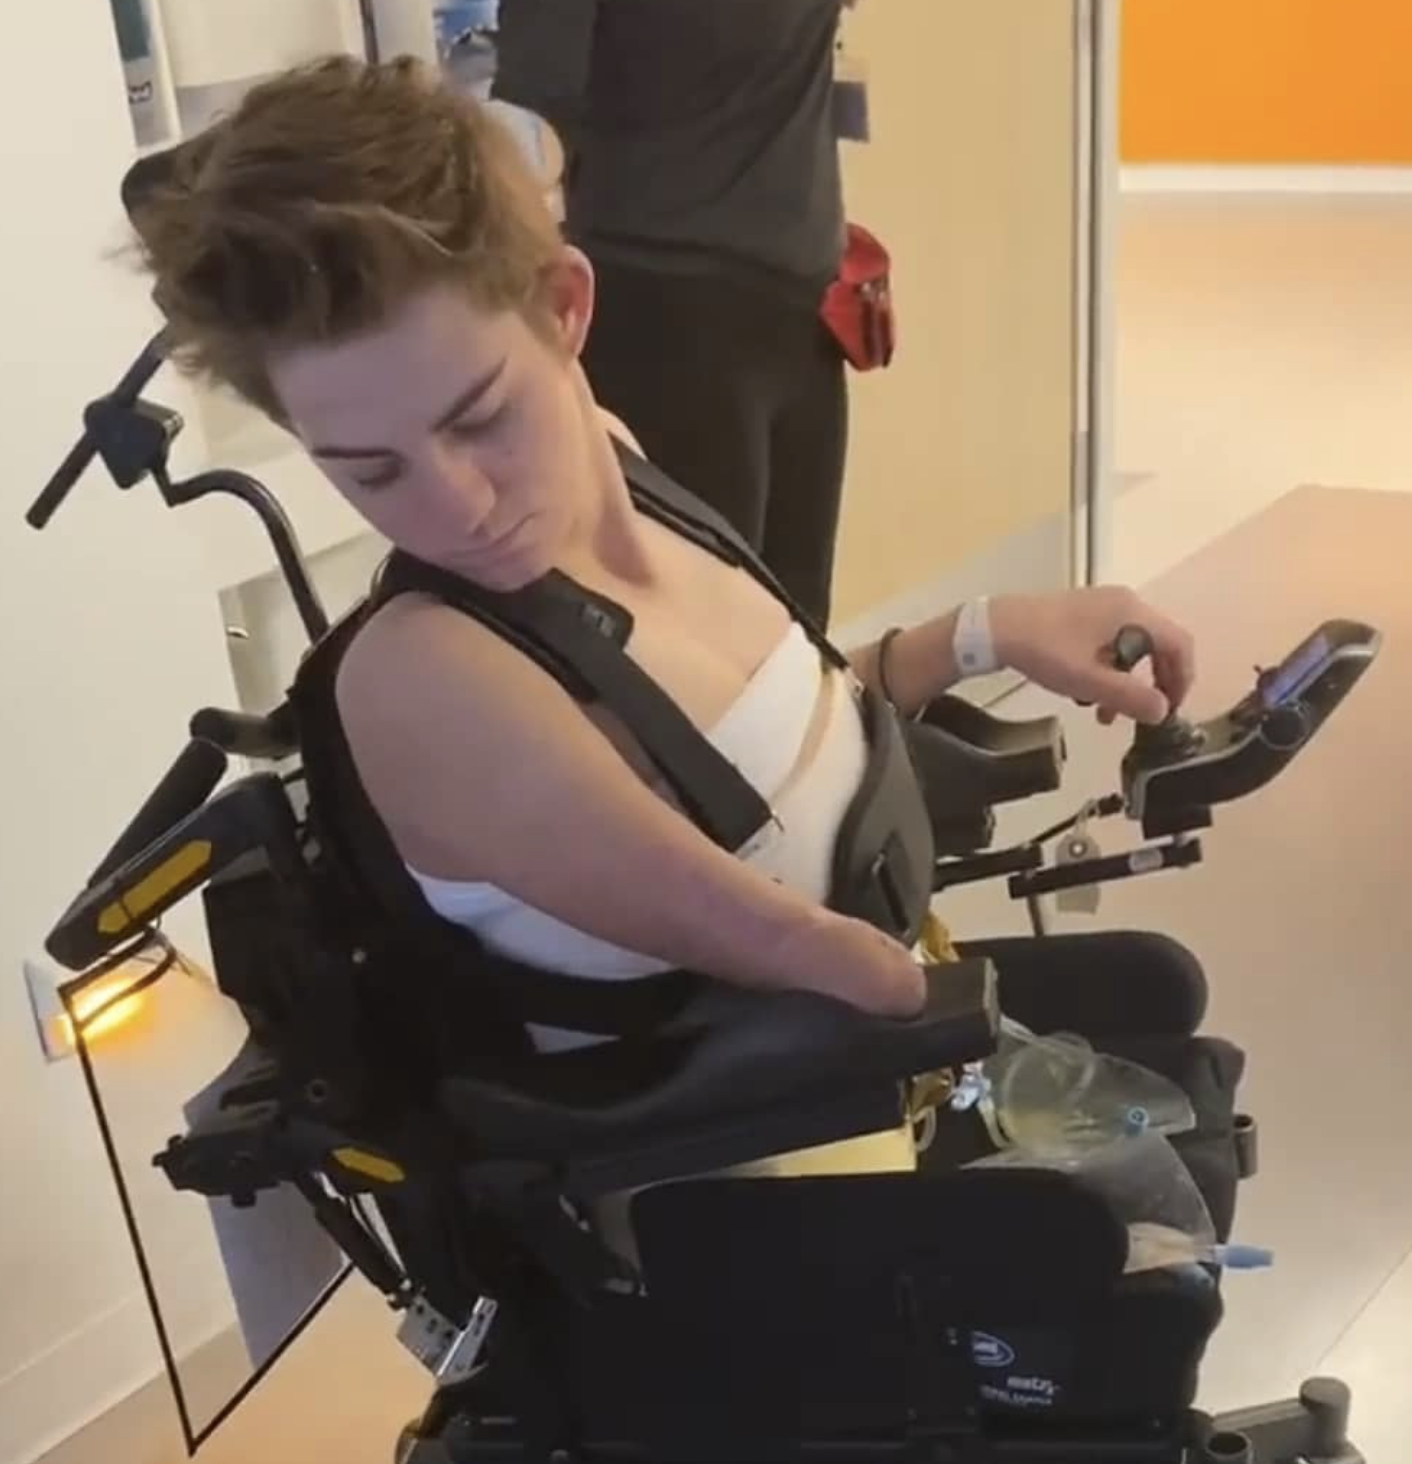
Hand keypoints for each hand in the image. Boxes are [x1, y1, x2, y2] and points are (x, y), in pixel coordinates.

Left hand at [991, 586, 1194, 724]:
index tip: (1172, 709)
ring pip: (1132, 648)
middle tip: (1145, 714)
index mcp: (1131, 612)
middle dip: (1153, 684)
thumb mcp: (1089, 680)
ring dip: (1126, 683)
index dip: (1182, 678)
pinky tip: (1088, 694)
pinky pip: (1111, 643)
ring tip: (1106, 715)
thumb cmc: (1044, 651)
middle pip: (1158, 645)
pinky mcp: (1083, 614)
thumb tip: (1163, 711)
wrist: (996, 628)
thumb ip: (1130, 697)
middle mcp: (1123, 602)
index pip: (1179, 643)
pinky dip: (1108, 670)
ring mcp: (1102, 605)